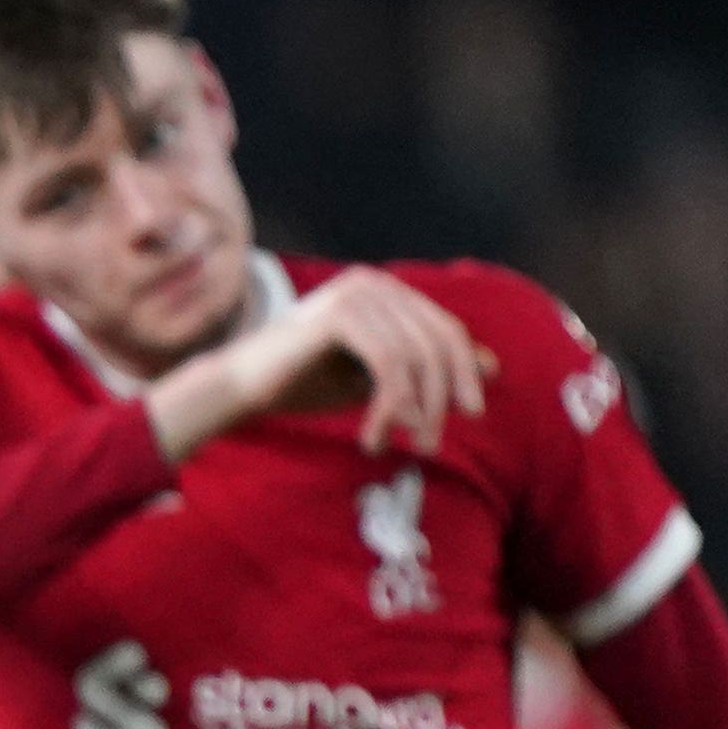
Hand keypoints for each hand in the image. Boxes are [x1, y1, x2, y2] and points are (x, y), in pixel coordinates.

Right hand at [148, 264, 493, 462]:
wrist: (237, 387)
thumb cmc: (303, 382)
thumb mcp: (375, 377)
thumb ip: (423, 368)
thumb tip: (490, 366)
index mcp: (385, 291)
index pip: (443, 329)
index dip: (463, 371)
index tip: (471, 413)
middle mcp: (374, 283)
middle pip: (436, 341)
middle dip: (443, 395)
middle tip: (432, 441)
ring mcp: (356, 294)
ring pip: (414, 356)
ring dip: (415, 409)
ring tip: (406, 445)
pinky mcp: (339, 316)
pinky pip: (387, 364)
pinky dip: (391, 404)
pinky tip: (376, 434)